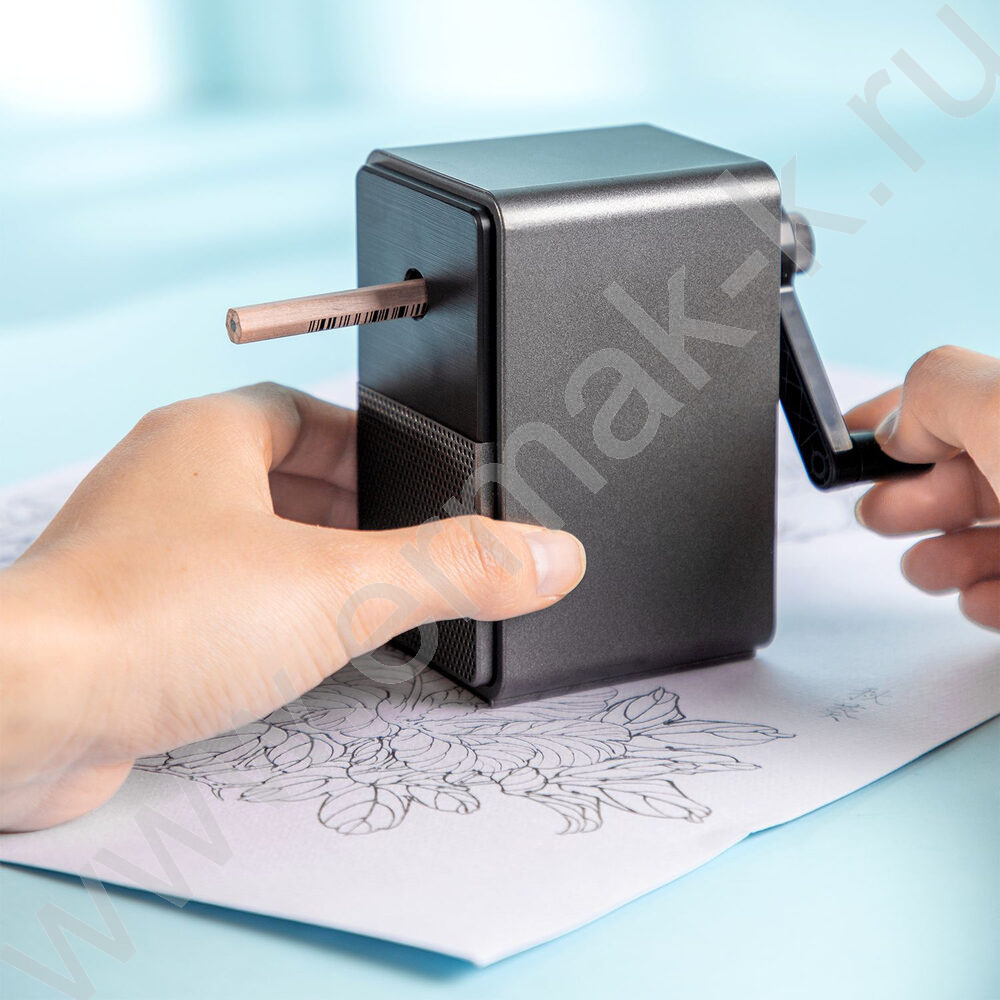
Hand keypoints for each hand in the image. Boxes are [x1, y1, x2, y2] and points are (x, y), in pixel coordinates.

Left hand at [0, 384, 585, 829]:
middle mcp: (165, 483)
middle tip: (409, 552)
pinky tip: (295, 656)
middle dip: (350, 514)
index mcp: (209, 436)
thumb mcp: (342, 587)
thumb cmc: (151, 621)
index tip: (421, 484)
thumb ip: (454, 568)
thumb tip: (549, 555)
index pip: (308, 412)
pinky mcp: (121, 619)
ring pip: (244, 541)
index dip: (372, 446)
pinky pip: (212, 597)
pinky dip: (263, 615)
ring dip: (306, 567)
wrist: (21, 715)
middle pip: (280, 477)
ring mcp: (136, 551)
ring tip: (367, 607)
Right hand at [845, 346, 999, 630]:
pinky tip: (979, 599)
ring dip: (935, 560)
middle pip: (949, 476)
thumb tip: (894, 427)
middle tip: (885, 511)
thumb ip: (931, 396)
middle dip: (904, 501)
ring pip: (969, 541)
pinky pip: (997, 594)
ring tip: (935, 567)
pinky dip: (978, 601)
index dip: (884, 420)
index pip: (939, 399)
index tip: (840, 444)